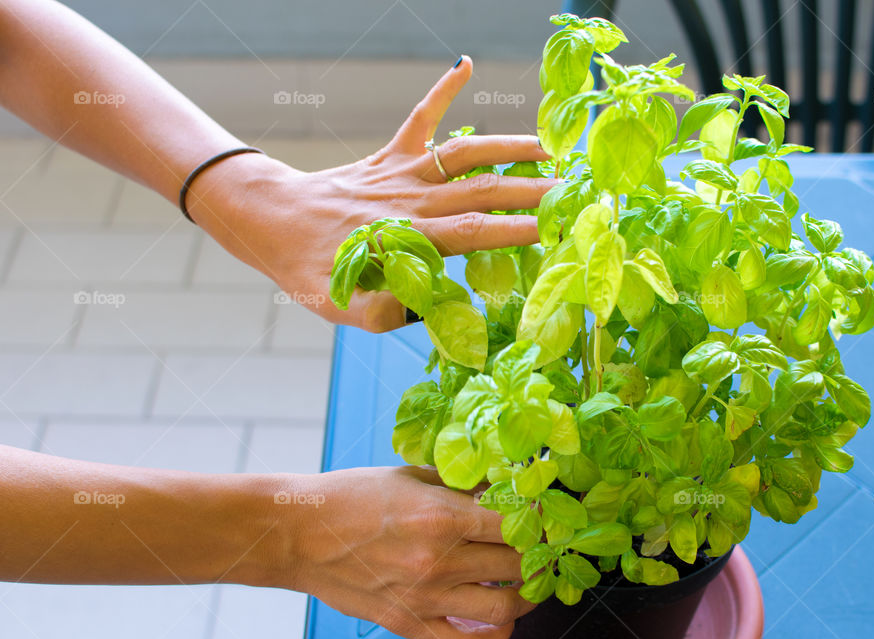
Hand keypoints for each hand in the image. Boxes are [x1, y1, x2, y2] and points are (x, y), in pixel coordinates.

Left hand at [189, 56, 554, 331]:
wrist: (274, 220)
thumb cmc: (311, 266)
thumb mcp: (340, 304)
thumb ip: (382, 312)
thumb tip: (423, 311)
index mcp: (408, 237)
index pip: (473, 233)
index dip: (515, 230)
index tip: (554, 231)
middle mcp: (412, 200)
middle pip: (481, 192)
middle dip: (530, 190)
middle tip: (572, 191)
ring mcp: (402, 173)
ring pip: (464, 155)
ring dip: (507, 148)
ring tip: (549, 150)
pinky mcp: (389, 156)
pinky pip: (420, 119)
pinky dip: (441, 90)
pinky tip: (464, 64)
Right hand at [284, 466, 533, 638]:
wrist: (298, 533)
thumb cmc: (351, 497)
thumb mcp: (410, 477)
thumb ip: (458, 486)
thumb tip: (500, 492)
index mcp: (441, 516)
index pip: (516, 524)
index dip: (538, 521)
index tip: (544, 518)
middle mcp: (438, 560)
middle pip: (517, 565)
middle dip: (535, 555)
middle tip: (539, 548)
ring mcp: (424, 598)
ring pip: (504, 608)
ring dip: (525, 596)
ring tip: (526, 582)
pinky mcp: (408, 624)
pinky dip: (495, 636)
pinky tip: (501, 620)